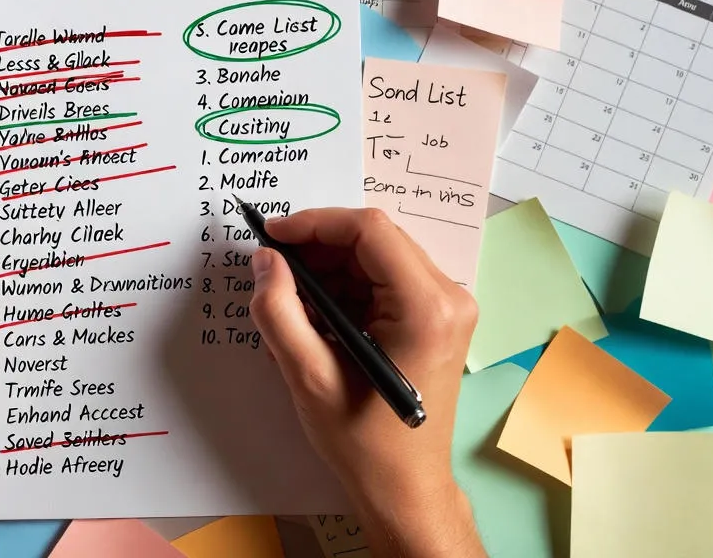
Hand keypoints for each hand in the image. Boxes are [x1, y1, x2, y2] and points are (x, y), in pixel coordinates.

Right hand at [249, 208, 482, 557]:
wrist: (405, 488)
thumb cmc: (364, 443)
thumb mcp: (309, 377)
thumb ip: (280, 312)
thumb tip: (265, 261)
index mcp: (425, 308)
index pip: (369, 231)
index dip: (315, 224)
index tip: (271, 236)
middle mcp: (447, 298)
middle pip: (374, 240)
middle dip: (318, 249)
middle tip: (273, 272)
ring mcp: (446, 307)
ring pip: (376, 258)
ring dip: (328, 273)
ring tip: (291, 310)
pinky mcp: (435, 319)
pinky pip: (383, 281)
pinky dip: (344, 291)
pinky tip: (315, 323)